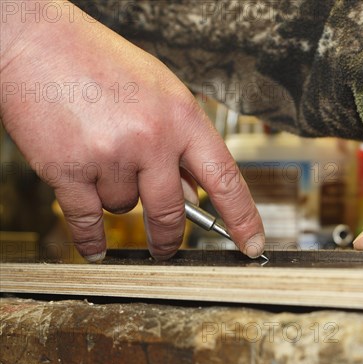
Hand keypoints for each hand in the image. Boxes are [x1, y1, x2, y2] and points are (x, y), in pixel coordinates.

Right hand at [0, 1, 264, 260]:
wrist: (35, 41)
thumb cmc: (100, 60)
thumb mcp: (161, 92)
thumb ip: (181, 140)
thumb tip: (194, 190)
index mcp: (182, 117)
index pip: (225, 178)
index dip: (243, 218)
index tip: (252, 244)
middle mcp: (152, 139)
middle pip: (171, 213)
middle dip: (167, 238)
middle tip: (166, 248)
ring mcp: (111, 156)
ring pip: (124, 209)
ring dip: (116, 197)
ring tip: (100, 160)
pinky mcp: (68, 170)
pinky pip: (87, 221)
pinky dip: (90, 238)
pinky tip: (95, 246)